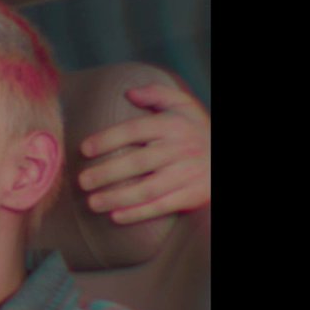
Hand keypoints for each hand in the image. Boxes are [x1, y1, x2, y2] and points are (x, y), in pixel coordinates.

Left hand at [77, 83, 209, 224]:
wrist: (226, 157)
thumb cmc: (195, 131)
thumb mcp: (183, 105)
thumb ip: (157, 94)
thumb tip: (129, 92)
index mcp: (173, 125)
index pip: (134, 130)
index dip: (107, 139)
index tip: (84, 149)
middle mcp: (181, 149)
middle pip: (137, 162)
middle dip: (106, 173)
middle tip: (82, 181)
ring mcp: (187, 174)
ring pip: (147, 188)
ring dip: (117, 197)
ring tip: (92, 203)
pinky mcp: (193, 195)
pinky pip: (162, 206)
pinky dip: (138, 213)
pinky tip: (116, 216)